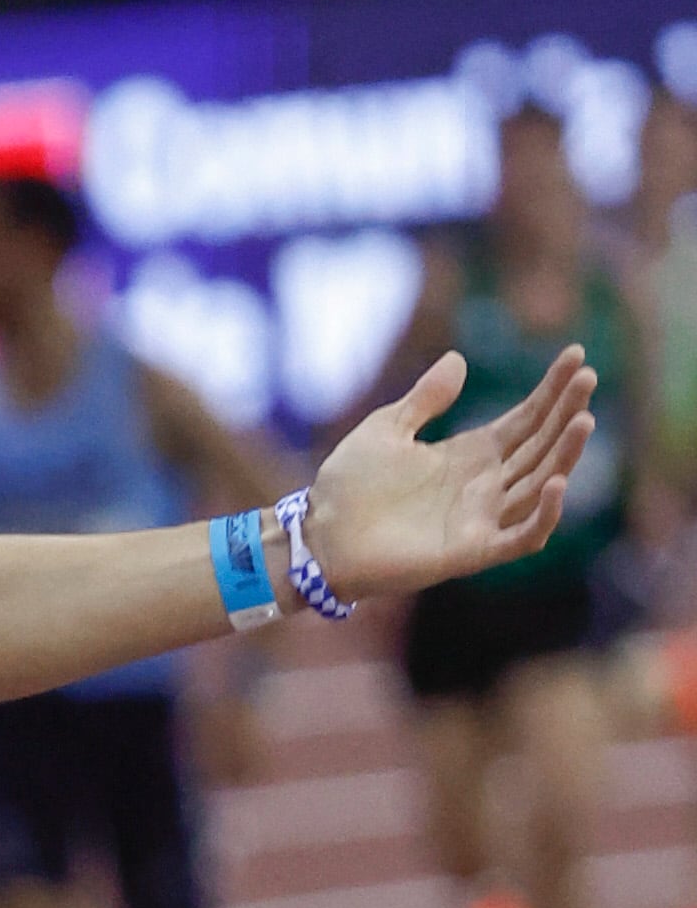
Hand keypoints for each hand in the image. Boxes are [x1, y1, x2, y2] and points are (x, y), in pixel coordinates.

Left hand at [303, 344, 595, 602]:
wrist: (317, 536)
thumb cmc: (348, 486)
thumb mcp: (387, 428)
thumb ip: (425, 398)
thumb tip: (458, 359)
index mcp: (468, 454)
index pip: (526, 418)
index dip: (552, 390)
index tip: (576, 355)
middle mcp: (484, 485)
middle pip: (541, 446)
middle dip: (567, 412)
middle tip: (589, 377)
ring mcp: (481, 518)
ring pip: (541, 485)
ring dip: (565, 455)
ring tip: (583, 420)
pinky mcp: (472, 551)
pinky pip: (522, 536)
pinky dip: (544, 514)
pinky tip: (557, 483)